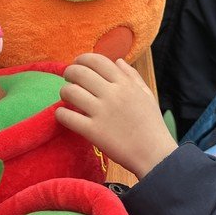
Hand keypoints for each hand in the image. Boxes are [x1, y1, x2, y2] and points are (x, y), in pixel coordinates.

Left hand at [55, 54, 176, 178]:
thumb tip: (118, 60)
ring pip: (70, 92)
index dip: (82, 59)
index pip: (97, 60)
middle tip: (68, 79)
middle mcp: (112, 94)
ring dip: (64, 92)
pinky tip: (64, 115)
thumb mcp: (147, 95)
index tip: (77, 64)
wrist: (155, 155)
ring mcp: (102, 112)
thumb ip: (132, 76)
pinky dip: (61, 114)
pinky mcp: (93, 131)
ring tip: (67, 98)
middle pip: (80, 72)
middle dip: (69, 72)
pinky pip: (67, 117)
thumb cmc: (152, 125)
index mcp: (125, 84)